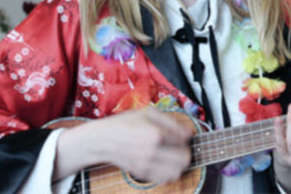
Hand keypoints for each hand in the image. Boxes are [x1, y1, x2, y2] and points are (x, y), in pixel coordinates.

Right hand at [56, 107, 192, 184]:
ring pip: (178, 172)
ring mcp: (147, 165)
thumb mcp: (147, 112)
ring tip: (175, 155)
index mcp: (156, 133)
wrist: (102, 140)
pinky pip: (166, 178)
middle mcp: (152, 151)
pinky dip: (171, 172)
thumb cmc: (125, 123)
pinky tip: (166, 163)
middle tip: (181, 145)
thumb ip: (170, 120)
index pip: (185, 140)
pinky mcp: (142, 173)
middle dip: (187, 151)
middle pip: (185, 158)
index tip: (183, 134)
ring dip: (180, 164)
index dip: (187, 135)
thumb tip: (188, 132)